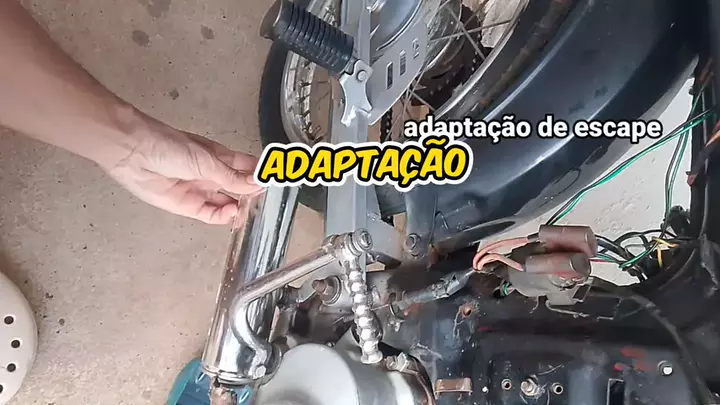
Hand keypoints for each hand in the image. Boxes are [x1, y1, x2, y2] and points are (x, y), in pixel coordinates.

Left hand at [102, 117, 262, 223]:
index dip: (261, 174)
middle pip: (238, 187)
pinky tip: (232, 213)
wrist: (134, 153)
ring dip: (239, 207)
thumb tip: (258, 184)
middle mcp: (211, 174)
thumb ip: (232, 177)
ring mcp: (199, 190)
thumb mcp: (207, 161)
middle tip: (266, 201)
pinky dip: (222, 216)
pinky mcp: (186, 206)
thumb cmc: (169, 146)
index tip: (277, 181)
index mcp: (219, 157)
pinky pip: (210, 214)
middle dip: (252, 194)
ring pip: (226, 203)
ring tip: (250, 211)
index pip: (247, 167)